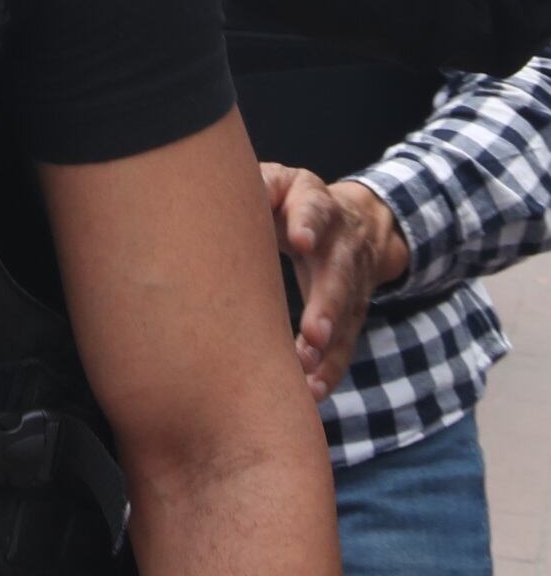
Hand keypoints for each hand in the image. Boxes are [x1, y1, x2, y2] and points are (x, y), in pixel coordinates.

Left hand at [264, 163, 407, 398]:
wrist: (357, 219)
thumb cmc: (292, 202)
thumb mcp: (278, 183)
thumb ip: (257, 187)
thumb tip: (219, 195)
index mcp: (317, 205)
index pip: (315, 210)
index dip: (309, 224)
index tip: (301, 240)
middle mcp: (342, 245)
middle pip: (339, 273)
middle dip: (327, 303)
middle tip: (313, 332)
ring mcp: (353, 283)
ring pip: (347, 316)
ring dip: (329, 345)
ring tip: (306, 368)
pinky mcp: (354, 313)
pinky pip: (345, 345)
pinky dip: (330, 369)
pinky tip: (312, 392)